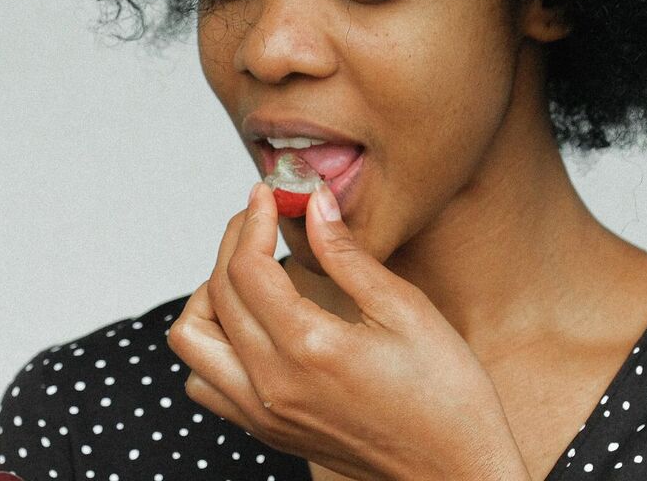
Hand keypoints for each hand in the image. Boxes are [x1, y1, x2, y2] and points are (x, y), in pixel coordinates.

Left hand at [166, 182, 532, 480]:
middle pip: (215, 295)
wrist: (453, 472)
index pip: (246, 267)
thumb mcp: (406, 311)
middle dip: (232, 244)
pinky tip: (251, 327)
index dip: (252, 220)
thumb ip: (348, 255)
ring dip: (208, 298)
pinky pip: (205, 384)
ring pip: (192, 343)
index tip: (268, 194)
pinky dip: (212, 347)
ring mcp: (263, 412)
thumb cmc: (445, 396)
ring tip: (248, 275)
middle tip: (259, 220)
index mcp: (309, 348)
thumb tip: (313, 204)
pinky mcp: (265, 430)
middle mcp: (272, 384)